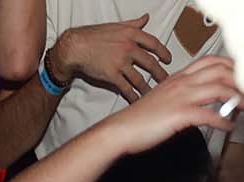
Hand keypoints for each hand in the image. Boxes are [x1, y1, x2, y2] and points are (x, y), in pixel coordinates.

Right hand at [53, 16, 172, 100]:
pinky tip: (138, 101)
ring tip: (154, 95)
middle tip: (166, 80)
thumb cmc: (93, 35)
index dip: (163, 52)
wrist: (75, 47)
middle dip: (160, 74)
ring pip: (140, 79)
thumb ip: (133, 24)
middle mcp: (128, 48)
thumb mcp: (116, 25)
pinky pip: (127, 88)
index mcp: (131, 34)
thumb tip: (146, 18)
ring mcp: (121, 63)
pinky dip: (133, 96)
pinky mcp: (112, 76)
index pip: (153, 43)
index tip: (168, 59)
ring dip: (148, 89)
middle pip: (150, 63)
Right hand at [108, 55, 239, 152]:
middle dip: (240, 80)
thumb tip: (198, 102)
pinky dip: (223, 121)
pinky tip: (228, 127)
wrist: (122, 129)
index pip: (210, 61)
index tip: (241, 75)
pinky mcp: (180, 114)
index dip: (230, 66)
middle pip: (220, 71)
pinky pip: (209, 115)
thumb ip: (181, 95)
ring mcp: (181, 97)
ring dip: (237, 98)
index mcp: (178, 78)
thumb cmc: (140, 119)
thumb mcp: (163, 99)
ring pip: (219, 88)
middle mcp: (182, 83)